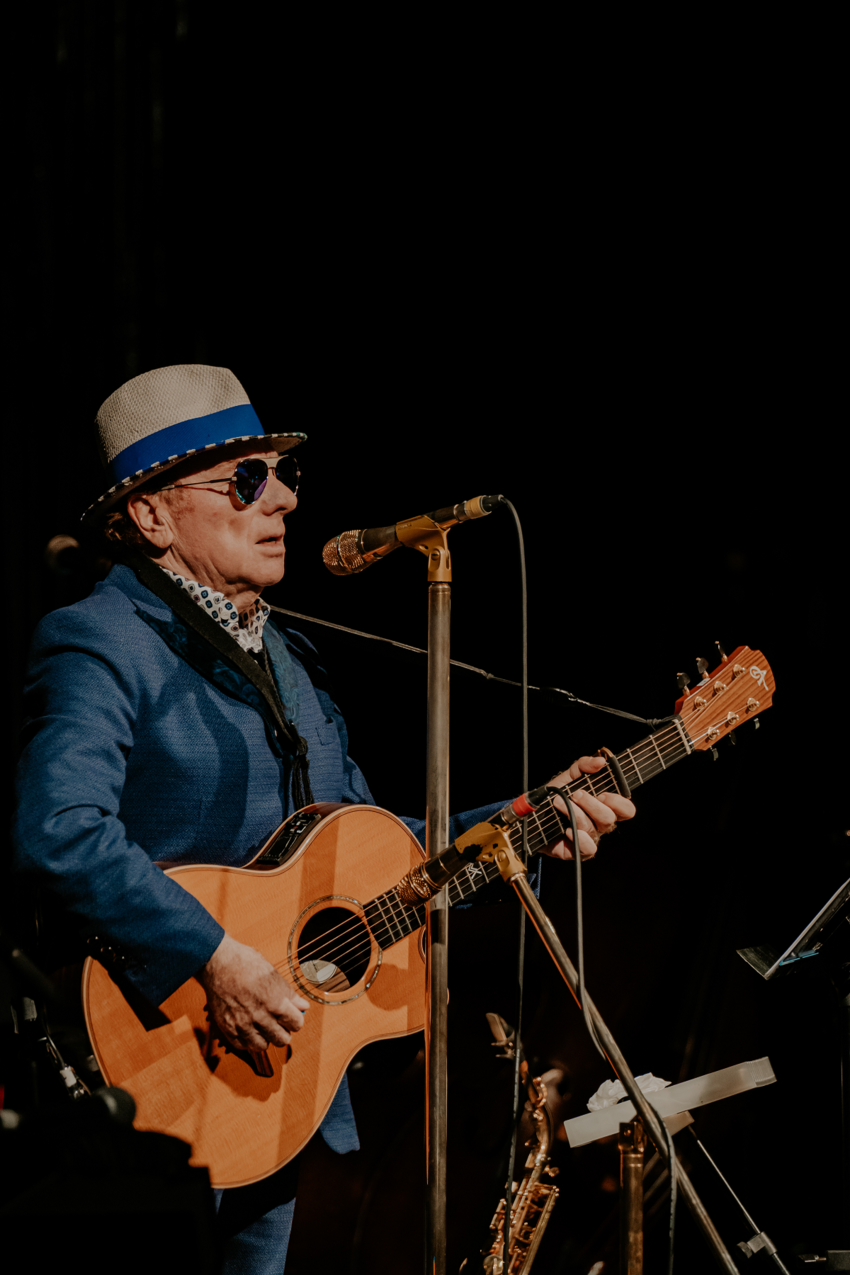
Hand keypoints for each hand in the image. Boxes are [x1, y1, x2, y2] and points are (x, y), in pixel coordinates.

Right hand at [197, 933, 309, 1052]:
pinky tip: (249, 1028)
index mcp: (275, 1003)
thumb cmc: (246, 964)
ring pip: (263, 1046)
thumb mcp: (273, 975)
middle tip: (279, 1023)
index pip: (296, 1024)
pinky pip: (242, 1046)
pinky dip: (247, 1040)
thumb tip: (303, 1005)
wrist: (218, 963)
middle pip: (282, 1040)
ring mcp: (243, 1025)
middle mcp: (260, 1018)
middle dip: (284, 1031)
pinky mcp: (228, 1028)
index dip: (296, 1019)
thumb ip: (289, 994)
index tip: (292, 1016)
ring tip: (263, 1026)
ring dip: (266, 1038)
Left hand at [541, 755, 635, 860]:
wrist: (532, 813)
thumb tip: (601, 762)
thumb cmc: (556, 794)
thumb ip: (585, 765)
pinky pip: (588, 849)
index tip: (602, 793)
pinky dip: (579, 838)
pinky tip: (567, 829)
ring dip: (575, 813)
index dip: (618, 802)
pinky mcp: (576, 850)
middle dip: (592, 804)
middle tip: (576, 794)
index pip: (626, 809)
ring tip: (558, 803)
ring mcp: (589, 837)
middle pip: (609, 818)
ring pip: (593, 829)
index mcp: (604, 806)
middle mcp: (599, 824)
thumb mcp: (569, 776)